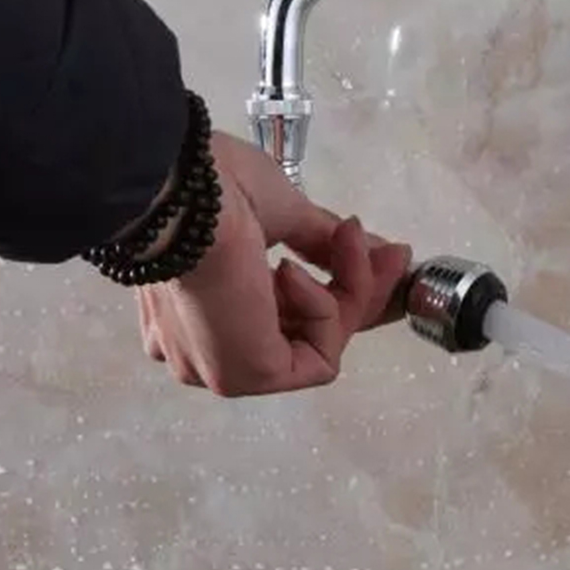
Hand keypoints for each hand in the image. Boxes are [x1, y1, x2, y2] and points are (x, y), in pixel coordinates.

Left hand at [136, 131, 411, 395]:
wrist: (177, 195)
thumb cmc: (211, 192)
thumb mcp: (279, 214)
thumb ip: (324, 243)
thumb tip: (383, 252)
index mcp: (195, 315)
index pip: (283, 318)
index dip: (338, 288)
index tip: (369, 247)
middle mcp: (204, 352)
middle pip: (306, 334)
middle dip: (357, 289)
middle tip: (391, 253)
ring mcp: (223, 370)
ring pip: (317, 346)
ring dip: (346, 289)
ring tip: (346, 241)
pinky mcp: (246, 377)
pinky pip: (318, 359)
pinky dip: (326, 310)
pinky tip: (293, 271)